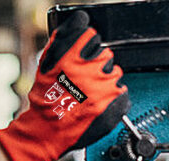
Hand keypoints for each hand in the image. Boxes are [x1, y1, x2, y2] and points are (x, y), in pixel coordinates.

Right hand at [0, 10, 128, 160]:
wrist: (47, 130)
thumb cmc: (45, 98)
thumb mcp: (46, 62)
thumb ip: (64, 38)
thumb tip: (80, 22)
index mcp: (73, 57)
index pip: (90, 36)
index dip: (84, 47)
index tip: (81, 56)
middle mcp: (91, 71)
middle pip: (105, 55)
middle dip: (95, 65)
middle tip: (83, 81)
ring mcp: (106, 88)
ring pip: (115, 73)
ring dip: (105, 81)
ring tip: (89, 94)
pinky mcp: (116, 103)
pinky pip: (123, 92)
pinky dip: (114, 98)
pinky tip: (99, 103)